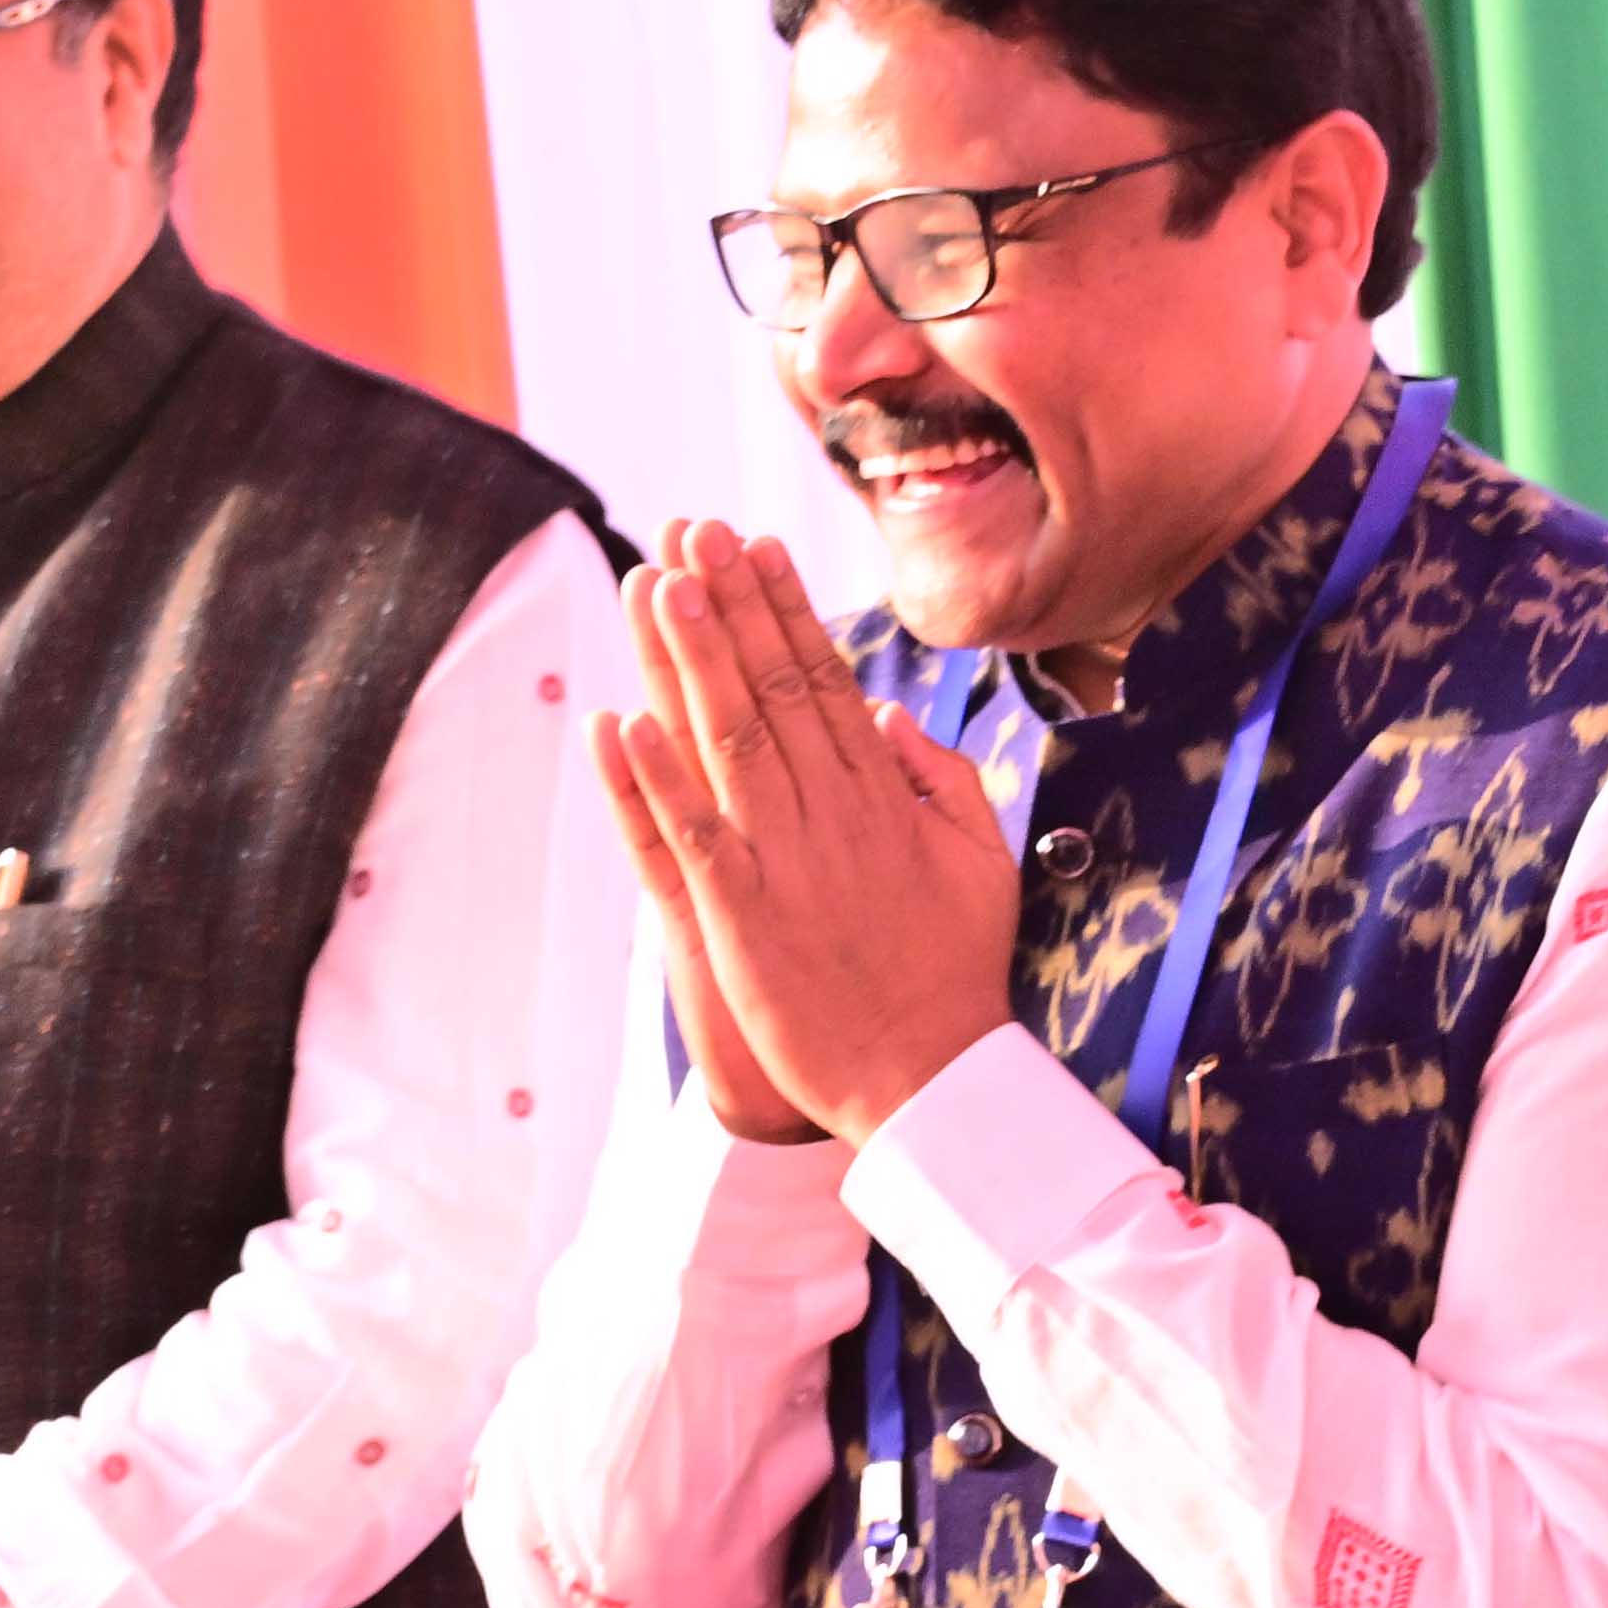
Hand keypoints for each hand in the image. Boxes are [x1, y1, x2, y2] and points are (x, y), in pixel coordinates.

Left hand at [599, 517, 1018, 1145]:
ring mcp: (785, 861)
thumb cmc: (954, 969)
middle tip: (694, 532)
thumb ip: (941, 778)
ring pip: (730, 741)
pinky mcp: (743, 917)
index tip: (753, 547)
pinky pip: (694, 834)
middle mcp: (832, 812)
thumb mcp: (979, 858)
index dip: (784, 609)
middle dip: (731, 604)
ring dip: (693, 661)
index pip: (824, 679)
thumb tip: (888, 711)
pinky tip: (628, 722)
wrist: (931, 1075)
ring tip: (660, 586)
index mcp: (883, 794)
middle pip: (772, 688)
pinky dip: (659, 779)